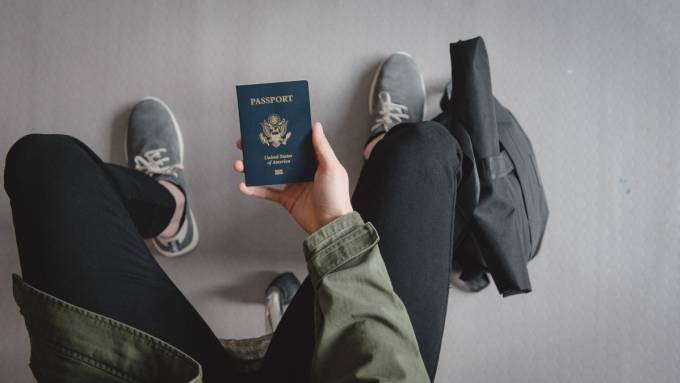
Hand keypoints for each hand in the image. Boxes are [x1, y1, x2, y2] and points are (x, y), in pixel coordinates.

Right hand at [233, 122, 352, 233]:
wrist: (331, 225)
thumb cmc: (336, 196)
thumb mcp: (331, 167)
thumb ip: (322, 147)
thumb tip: (316, 125)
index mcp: (313, 160)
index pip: (293, 143)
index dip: (280, 134)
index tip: (266, 126)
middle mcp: (302, 170)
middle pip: (276, 155)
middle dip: (259, 149)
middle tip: (243, 143)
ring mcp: (292, 185)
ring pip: (268, 172)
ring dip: (252, 168)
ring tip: (238, 164)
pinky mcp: (286, 199)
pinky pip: (267, 192)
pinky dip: (254, 189)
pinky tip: (242, 185)